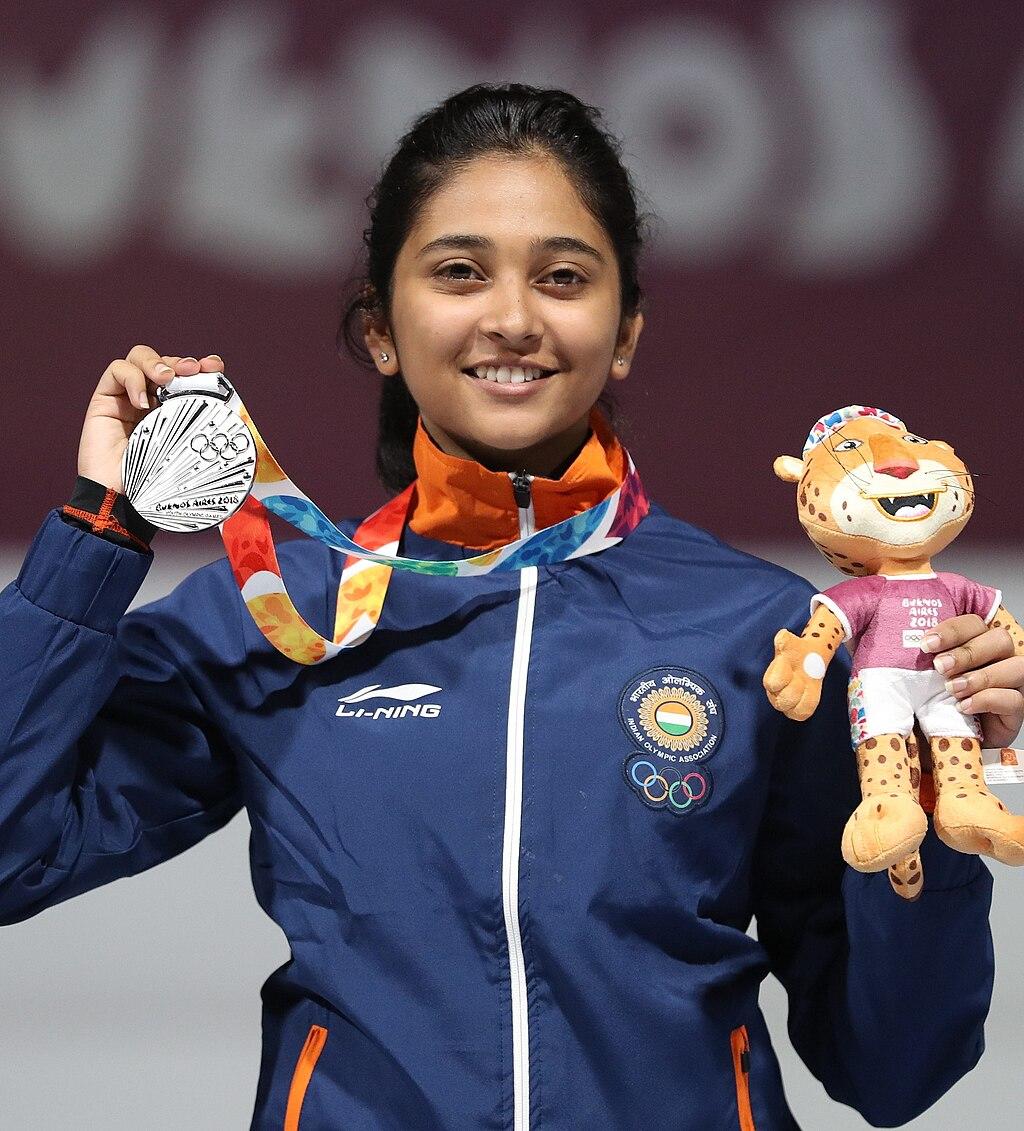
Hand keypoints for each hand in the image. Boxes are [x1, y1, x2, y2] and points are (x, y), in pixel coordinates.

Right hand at [77, 347, 225, 492]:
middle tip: (194, 370)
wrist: (123, 502)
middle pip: (166, 363)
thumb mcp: (190, 453)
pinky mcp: (105, 400)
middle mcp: (152, 402)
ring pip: (140, 358)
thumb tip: (237, 420)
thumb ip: (205, 433)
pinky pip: (116, 370)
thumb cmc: (157, 485)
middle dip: (182, 362)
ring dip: (157, 362)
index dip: (202, 367)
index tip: (216, 367)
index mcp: (176, 413)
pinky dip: (132, 377)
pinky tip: (142, 401)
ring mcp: (127, 399)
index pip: (188, 378)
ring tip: (167, 379)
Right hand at [763, 628, 824, 720]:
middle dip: (796, 688)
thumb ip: (785, 641)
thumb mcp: (790, 643)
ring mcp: (784, 701)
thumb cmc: (797, 651)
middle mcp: (774, 693)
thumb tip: (782, 636)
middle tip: (801, 677)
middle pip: (783, 701)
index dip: (783, 678)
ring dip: (802, 698)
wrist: (808, 658)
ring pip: (792, 710)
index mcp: (771, 677)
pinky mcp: (796, 709)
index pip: (773, 684)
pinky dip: (807, 706)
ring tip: (806, 685)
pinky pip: (801, 714)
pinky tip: (809, 694)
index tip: (790, 666)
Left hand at [923, 615, 1023, 747]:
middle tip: (940, 667)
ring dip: (980, 676)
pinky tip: (964, 707)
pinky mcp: (1016, 710)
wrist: (944, 741)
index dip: (952, 630)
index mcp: (976, 643)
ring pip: (1015, 666)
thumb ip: (921, 661)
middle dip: (967, 652)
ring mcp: (1012, 683)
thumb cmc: (932, 703)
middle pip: (1000, 639)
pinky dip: (987, 700)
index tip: (926, 644)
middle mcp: (999, 658)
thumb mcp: (922, 678)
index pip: (974, 623)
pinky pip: (1014, 699)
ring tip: (952, 689)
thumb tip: (901, 645)